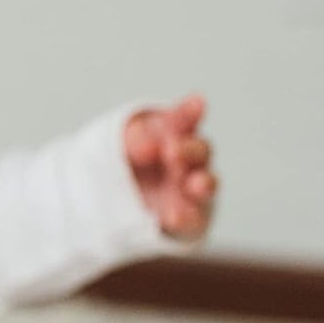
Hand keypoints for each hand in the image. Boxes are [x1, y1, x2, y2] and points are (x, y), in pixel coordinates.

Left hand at [124, 94, 216, 240]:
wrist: (117, 204)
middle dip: (189, 150)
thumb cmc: (128, 165)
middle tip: (172, 151)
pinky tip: (175, 217)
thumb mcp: (125, 147)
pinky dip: (186, 218)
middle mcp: (189, 162)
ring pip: (206, 185)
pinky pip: (192, 220)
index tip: (197, 102)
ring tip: (195, 185)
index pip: (183, 121)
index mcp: (173, 136)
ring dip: (203, 184)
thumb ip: (137, 140)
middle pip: (199, 151)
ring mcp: (192, 192)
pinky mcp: (190, 220)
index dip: (189, 112)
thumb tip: (151, 147)